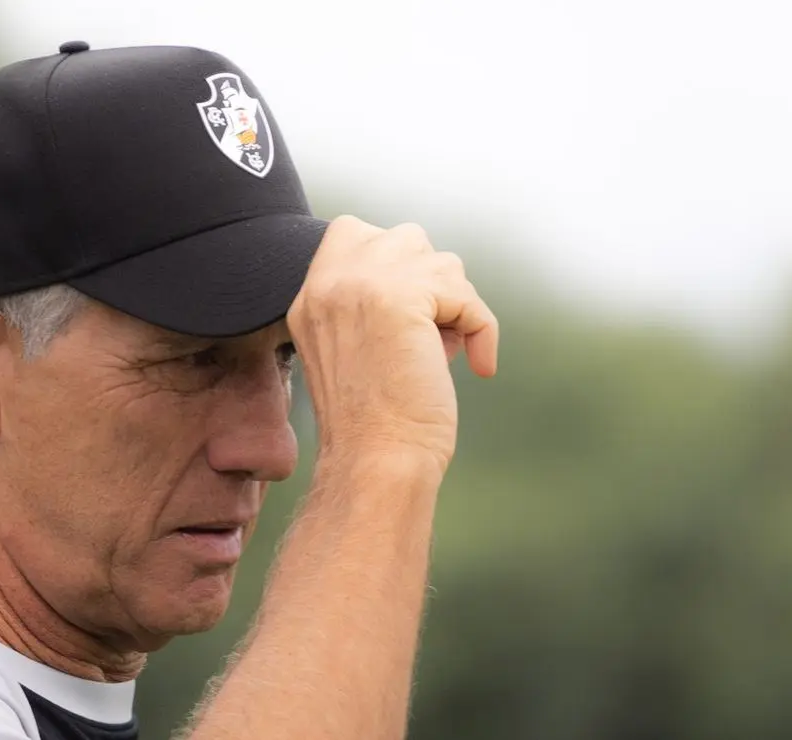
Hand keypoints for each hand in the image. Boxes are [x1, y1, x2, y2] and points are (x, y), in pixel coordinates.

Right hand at [288, 216, 498, 467]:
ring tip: (444, 354)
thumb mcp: (356, 348)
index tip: (411, 318)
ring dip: (457, 307)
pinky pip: (465, 296)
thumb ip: (373, 303)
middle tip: (433, 336)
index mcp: (309, 296)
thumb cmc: (375, 422)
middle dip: (433, 284)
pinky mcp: (400, 298)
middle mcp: (328, 282)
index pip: (353, 232)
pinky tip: (477, 366)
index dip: (396, 265)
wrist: (374, 461)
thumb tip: (436, 273)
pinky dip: (482, 330)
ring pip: (441, 263)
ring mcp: (360, 285)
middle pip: (405, 240)